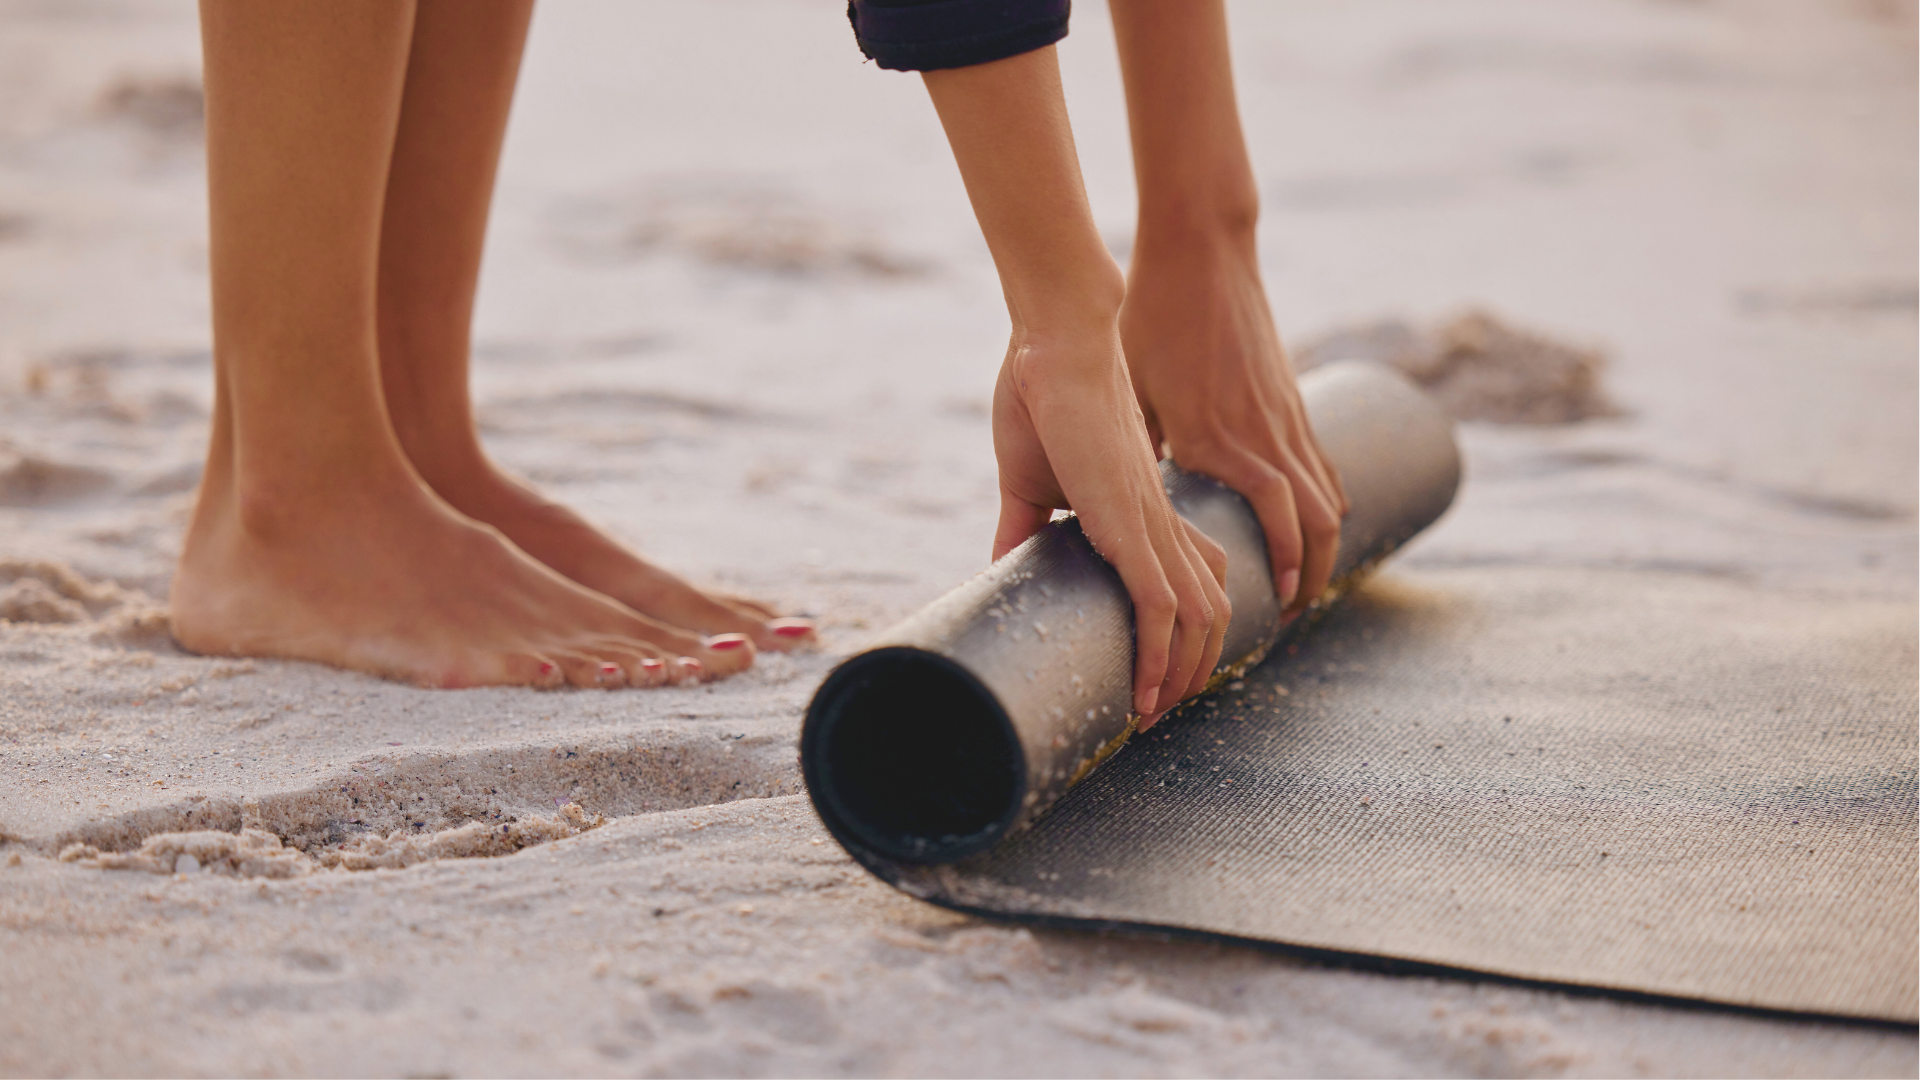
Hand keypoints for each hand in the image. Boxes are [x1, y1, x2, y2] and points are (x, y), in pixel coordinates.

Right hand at [991, 316, 1229, 725]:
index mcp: (1145, 509)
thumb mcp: (1027, 480)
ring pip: (1201, 618)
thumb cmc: (1039, 396)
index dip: (1186, 631)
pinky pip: (1163, 606)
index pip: (1192, 581)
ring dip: (1183, 675)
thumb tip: (1000, 569)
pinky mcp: (1130, 524)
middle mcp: (1162, 521)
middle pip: (1212, 610)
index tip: (1158, 671)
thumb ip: (1022, 526)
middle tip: (1157, 710)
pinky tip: (1148, 693)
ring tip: (1153, 714)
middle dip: (1194, 668)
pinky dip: (1161, 656)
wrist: (1052, 344)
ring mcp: (1151, 524)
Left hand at [1121, 236, 1347, 618]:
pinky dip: (1327, 499)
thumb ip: (1129, 451)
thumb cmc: (1151, 317)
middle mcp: (1263, 432)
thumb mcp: (1129, 390)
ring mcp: (1285, 413)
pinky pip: (1321, 461)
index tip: (1276, 607)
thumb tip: (1088, 510)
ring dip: (1323, 544)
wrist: (1199, 249)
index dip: (1285, 567)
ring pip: (1327, 495)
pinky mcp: (1291, 395)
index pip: (1276, 520)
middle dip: (1310, 574)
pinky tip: (1318, 519)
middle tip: (1290, 613)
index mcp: (1219, 439)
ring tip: (1305, 582)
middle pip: (1315, 521)